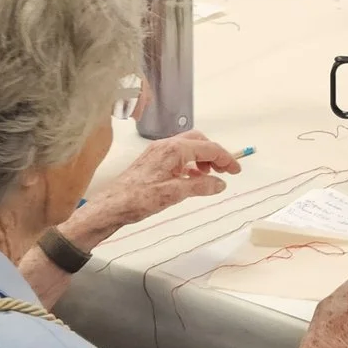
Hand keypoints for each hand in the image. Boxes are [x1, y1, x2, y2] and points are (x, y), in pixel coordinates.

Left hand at [64, 132, 240, 246]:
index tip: (237, 171)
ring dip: (202, 158)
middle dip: (214, 154)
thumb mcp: (175, 194)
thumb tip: (221, 183)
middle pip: (198, 141)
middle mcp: (165, 146)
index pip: (207, 147)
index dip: (225, 158)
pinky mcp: (151, 161)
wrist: (111, 206)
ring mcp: (157, 152)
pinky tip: (191, 178)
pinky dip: (190, 163)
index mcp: (173, 150)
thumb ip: (200, 186)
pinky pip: (177, 155)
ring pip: (187, 147)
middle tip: (225, 171)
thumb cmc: (139, 199)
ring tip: (209, 176)